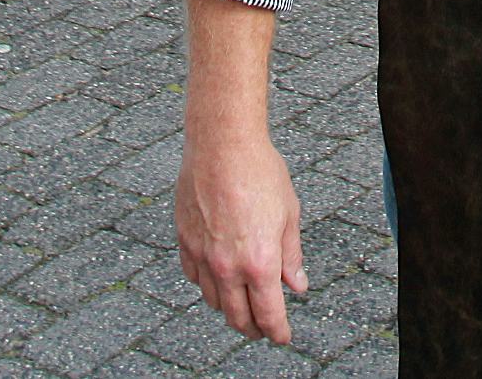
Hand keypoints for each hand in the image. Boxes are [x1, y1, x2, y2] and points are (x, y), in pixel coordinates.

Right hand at [175, 129, 306, 343]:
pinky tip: (216, 281)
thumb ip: (291, 256)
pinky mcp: (184, 240)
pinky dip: (207, 286)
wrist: (222, 144)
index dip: (277, 332)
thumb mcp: (289, 214)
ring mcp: (202, 255)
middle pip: (237, 316)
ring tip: (241, 305)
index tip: (282, 337)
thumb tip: (296, 286)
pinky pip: (193, 277)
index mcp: (259, 262)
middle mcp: (227, 266)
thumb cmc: (260, 172)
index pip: (268, 314)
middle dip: (252, 328)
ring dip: (229, 308)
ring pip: (213, 300)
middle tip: (262, 329)